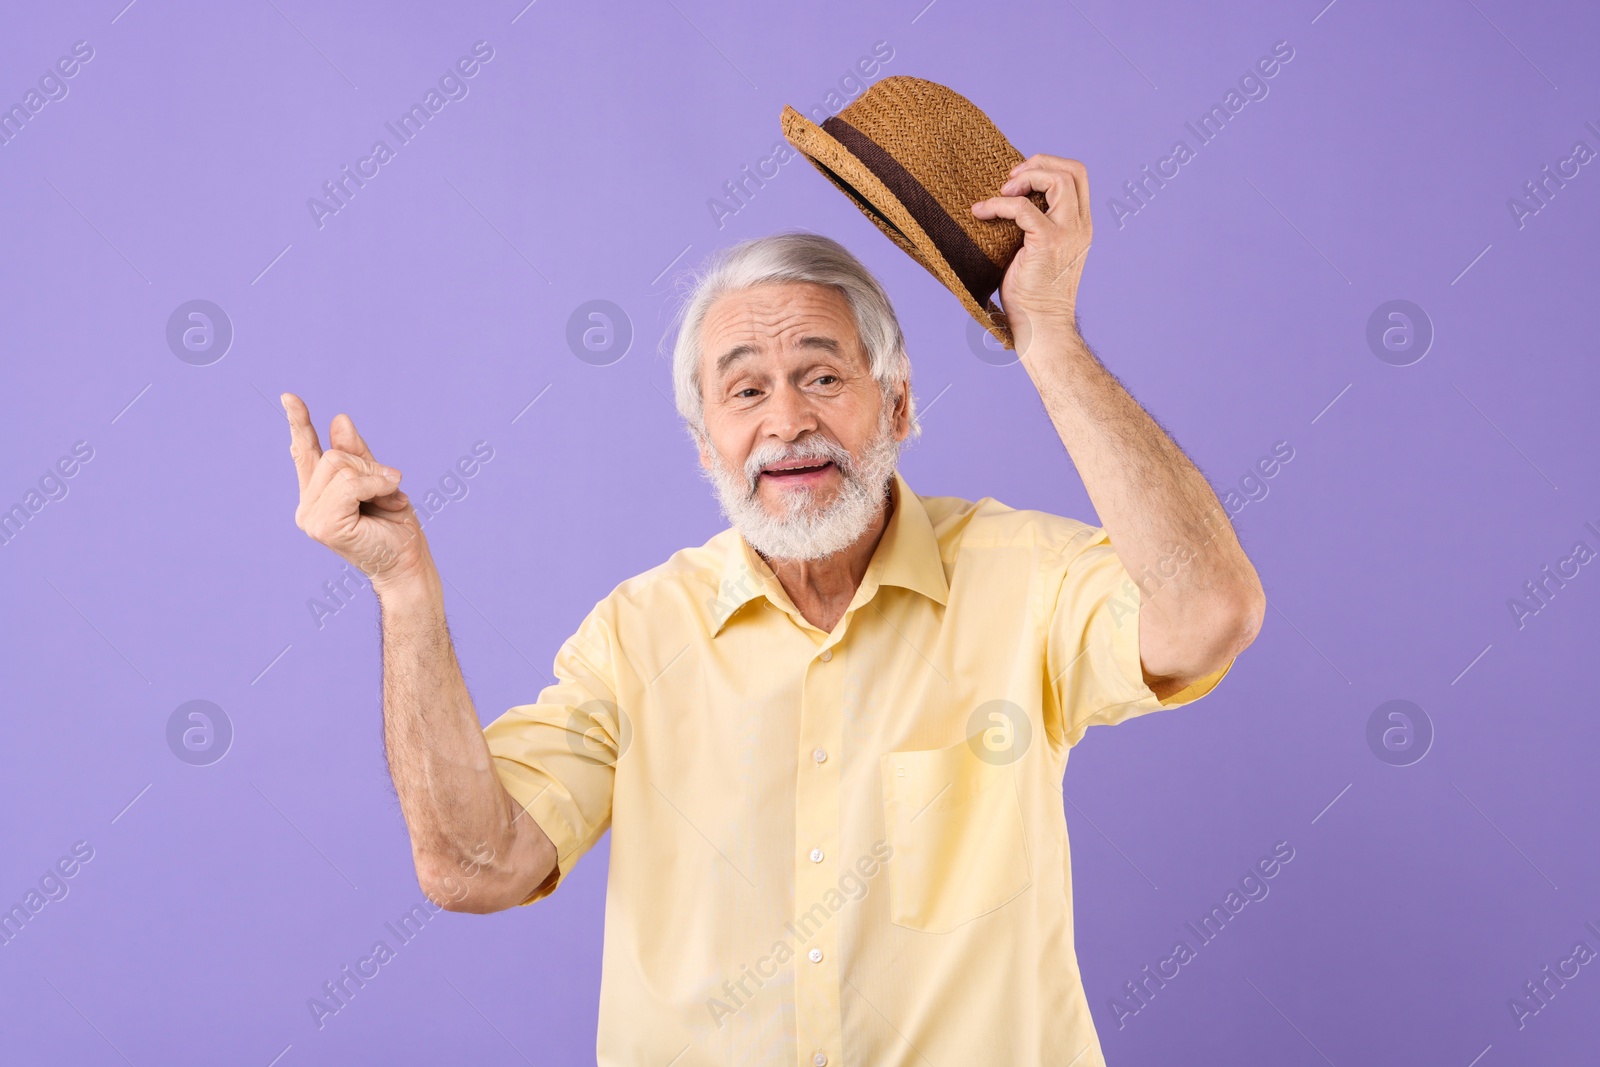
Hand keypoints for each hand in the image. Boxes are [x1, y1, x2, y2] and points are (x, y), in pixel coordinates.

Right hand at [282, 392, 427, 591]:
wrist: (408, 563)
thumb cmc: (396, 527)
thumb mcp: (379, 481)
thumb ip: (358, 455)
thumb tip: (339, 419)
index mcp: (318, 494)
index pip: (306, 452)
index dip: (299, 424)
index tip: (289, 397)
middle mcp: (308, 506)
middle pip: (333, 456)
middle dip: (370, 467)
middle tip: (391, 489)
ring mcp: (312, 517)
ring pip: (341, 467)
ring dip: (377, 479)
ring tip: (390, 500)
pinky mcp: (324, 525)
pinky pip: (351, 484)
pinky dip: (375, 486)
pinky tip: (389, 499)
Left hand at [971, 154, 1092, 355]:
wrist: (1040, 327)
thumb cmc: (1032, 295)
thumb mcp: (1038, 251)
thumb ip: (1036, 225)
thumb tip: (1007, 201)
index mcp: (1080, 226)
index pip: (1078, 177)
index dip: (1049, 166)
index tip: (1019, 180)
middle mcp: (1080, 226)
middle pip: (1073, 170)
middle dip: (1038, 163)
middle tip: (1010, 179)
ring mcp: (1067, 233)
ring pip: (1057, 180)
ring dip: (1024, 178)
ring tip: (1001, 194)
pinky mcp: (1048, 242)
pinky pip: (1023, 209)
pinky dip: (999, 205)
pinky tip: (982, 213)